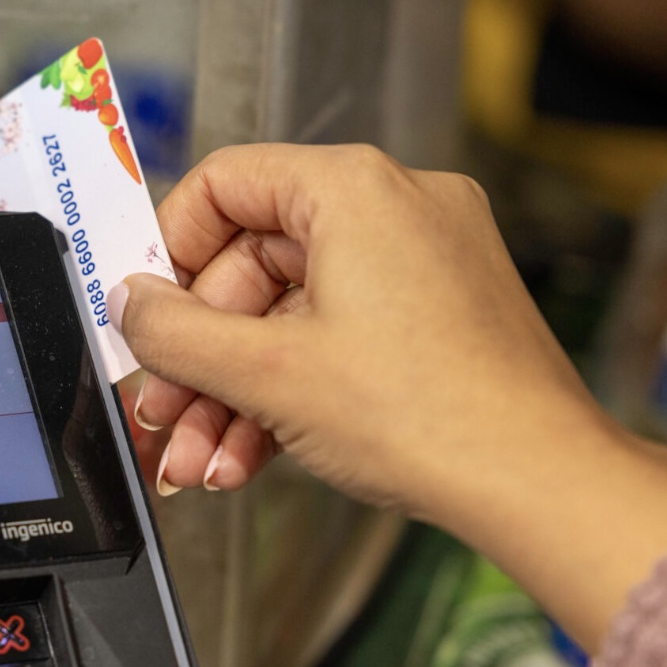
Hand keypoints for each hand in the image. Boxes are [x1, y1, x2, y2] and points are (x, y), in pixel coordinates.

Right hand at [112, 144, 666, 650]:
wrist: (538, 483)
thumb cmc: (426, 414)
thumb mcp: (267, 373)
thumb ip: (175, 333)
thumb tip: (128, 304)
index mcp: (353, 188)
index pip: (224, 184)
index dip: (169, 252)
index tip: (147, 315)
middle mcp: (395, 206)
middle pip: (253, 262)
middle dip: (201, 355)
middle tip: (165, 412)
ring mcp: (424, 260)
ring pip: (292, 312)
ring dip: (237, 390)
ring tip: (201, 462)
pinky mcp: (440, 313)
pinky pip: (339, 334)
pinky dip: (292, 390)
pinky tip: (250, 456)